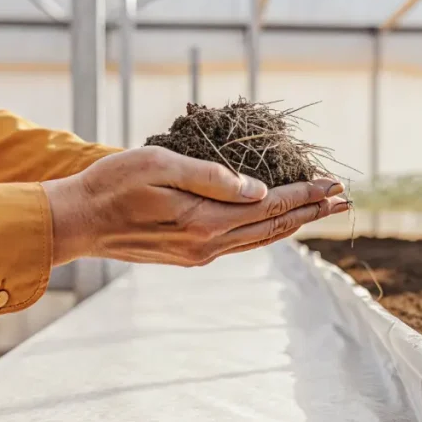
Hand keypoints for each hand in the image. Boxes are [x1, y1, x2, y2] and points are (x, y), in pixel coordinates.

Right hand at [41, 146, 347, 266]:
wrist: (77, 222)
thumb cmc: (113, 184)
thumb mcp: (160, 165)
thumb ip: (211, 178)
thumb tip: (259, 191)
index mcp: (205, 221)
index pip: (270, 206)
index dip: (305, 194)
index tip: (335, 184)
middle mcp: (208, 244)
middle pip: (272, 227)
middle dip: (311, 212)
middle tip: (343, 198)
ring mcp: (199, 254)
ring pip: (259, 239)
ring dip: (292, 224)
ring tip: (319, 212)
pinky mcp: (189, 256)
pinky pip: (240, 244)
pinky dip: (265, 232)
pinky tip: (273, 223)